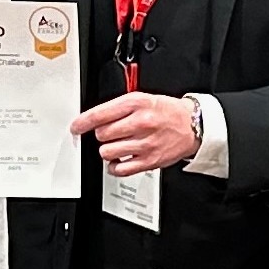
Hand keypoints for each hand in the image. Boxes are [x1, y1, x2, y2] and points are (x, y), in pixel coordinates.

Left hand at [73, 91, 204, 177]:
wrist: (192, 125)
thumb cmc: (167, 112)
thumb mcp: (143, 98)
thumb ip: (119, 107)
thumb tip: (94, 118)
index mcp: (136, 103)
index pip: (100, 114)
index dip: (83, 122)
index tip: (76, 126)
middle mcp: (140, 123)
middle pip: (101, 134)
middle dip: (102, 134)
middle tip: (111, 133)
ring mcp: (145, 143)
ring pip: (107, 152)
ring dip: (108, 150)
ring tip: (118, 145)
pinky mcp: (149, 161)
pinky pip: (120, 169)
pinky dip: (115, 167)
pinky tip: (120, 160)